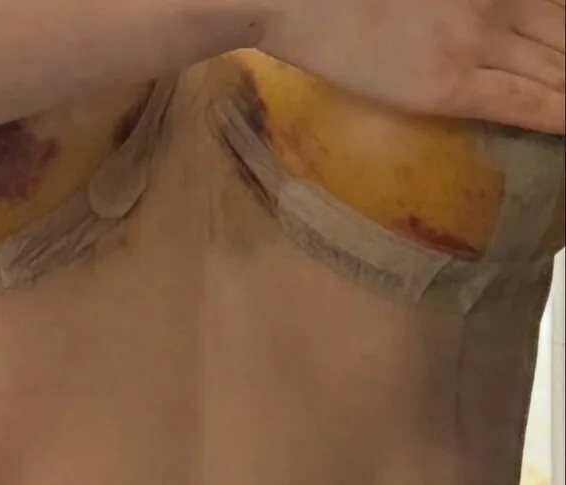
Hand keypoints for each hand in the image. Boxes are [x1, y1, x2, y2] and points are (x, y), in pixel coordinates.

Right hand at [259, 0, 565, 132]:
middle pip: (564, 39)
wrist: (304, 1)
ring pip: (556, 71)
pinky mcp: (452, 87)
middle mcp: (498, 5)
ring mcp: (477, 44)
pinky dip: (558, 115)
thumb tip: (480, 31)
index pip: (557, 13)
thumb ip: (458, 4)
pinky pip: (524, 104)